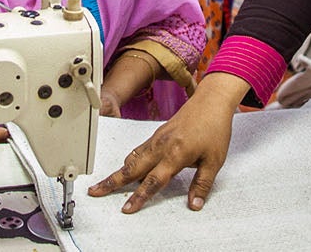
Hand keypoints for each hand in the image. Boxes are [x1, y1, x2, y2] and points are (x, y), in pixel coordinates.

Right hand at [87, 72, 248, 212]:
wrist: (211, 102)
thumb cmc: (214, 128)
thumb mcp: (214, 161)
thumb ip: (202, 185)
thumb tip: (195, 204)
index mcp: (175, 154)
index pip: (152, 181)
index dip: (139, 197)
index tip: (127, 208)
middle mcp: (161, 146)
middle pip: (131, 169)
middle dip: (112, 182)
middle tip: (95, 192)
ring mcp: (157, 139)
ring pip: (132, 158)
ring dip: (117, 172)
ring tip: (104, 183)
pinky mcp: (157, 134)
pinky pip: (138, 150)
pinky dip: (128, 161)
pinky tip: (126, 168)